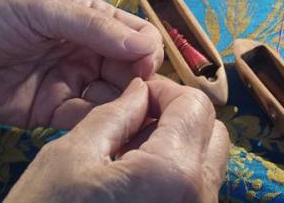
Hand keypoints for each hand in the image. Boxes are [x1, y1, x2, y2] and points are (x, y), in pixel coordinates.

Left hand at [0, 0, 163, 128]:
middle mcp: (83, 51)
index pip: (133, 34)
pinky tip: (102, 124)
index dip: (145, 49)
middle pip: (128, 68)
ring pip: (111, 96)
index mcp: (86, 19)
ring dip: (123, 104)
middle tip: (143, 96)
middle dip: (139, 82)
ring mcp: (68, 82)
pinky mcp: (48, 112)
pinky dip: (96, 122)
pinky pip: (82, 119)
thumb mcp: (42, 9)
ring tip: (129, 114)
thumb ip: (93, 27)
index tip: (145, 64)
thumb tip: (146, 44)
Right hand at [6, 77, 228, 202]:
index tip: (137, 94)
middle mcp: (197, 200)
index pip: (196, 106)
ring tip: (128, 153)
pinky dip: (174, 175)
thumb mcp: (71, 157)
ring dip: (177, 146)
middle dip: (179, 116)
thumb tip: (140, 91)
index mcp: (173, 174)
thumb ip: (115, 115)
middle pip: (212, 134)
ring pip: (206, 164)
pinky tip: (133, 180)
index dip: (166, 91)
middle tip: (134, 119)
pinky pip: (194, 192)